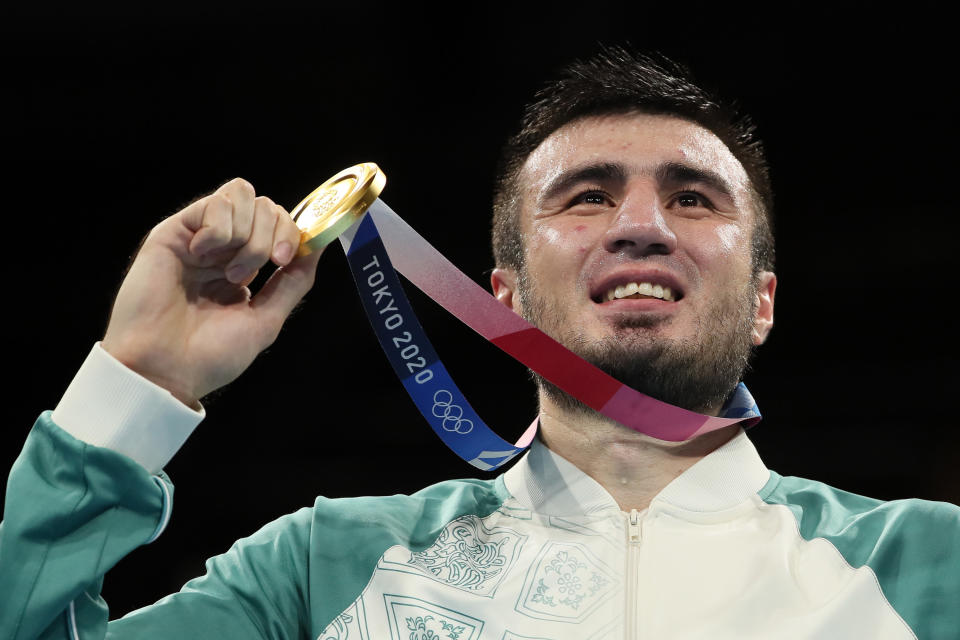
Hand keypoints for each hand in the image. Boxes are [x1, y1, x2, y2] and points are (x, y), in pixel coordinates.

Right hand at [102, 178, 321, 406]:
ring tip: (226, 273)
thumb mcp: (266, 319)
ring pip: (243, 194)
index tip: (284, 261)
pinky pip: (215, 203)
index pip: (280, 224)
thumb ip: (293, 281)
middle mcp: (223, 249)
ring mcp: (199, 238)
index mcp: (244, 267)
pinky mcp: (174, 232)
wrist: (164, 368)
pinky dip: (219, 229)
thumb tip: (319, 246)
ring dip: (246, 235)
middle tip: (247, 275)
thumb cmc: (210, 355)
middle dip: (270, 236)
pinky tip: (201, 255)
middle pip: (266, 206)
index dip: (292, 233)